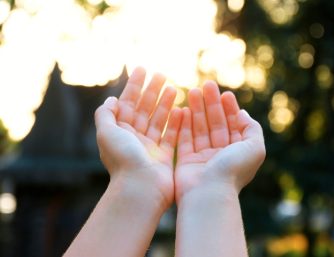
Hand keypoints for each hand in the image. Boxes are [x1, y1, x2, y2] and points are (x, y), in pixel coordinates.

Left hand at [94, 67, 181, 209]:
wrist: (140, 188)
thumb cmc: (123, 160)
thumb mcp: (106, 133)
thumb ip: (106, 114)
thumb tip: (111, 99)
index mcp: (119, 132)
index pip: (127, 103)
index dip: (134, 86)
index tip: (143, 69)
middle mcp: (134, 138)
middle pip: (144, 109)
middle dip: (152, 91)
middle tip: (162, 74)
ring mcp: (150, 147)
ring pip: (158, 120)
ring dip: (165, 103)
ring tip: (173, 88)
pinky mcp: (164, 156)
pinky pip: (171, 135)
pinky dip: (175, 122)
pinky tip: (181, 109)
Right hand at [175, 81, 264, 202]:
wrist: (208, 194)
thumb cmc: (232, 171)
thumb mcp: (255, 147)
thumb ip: (252, 129)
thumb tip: (243, 114)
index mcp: (237, 152)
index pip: (233, 125)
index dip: (230, 108)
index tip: (225, 93)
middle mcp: (220, 154)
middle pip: (215, 123)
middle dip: (211, 104)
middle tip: (206, 85)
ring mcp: (203, 158)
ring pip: (199, 128)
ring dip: (197, 109)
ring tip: (192, 91)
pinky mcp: (186, 161)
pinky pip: (185, 139)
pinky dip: (184, 124)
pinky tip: (183, 110)